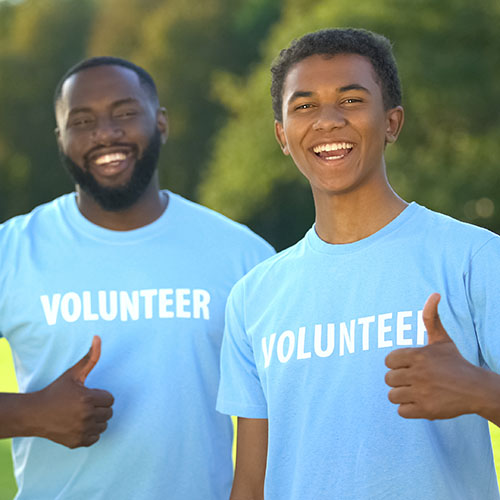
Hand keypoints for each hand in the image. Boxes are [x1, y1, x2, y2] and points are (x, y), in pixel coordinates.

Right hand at [33, 335, 113, 447]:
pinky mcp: (77, 442)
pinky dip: (90, 432)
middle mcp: (86, 416)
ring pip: (104, 425)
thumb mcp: (73, 373)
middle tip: (85, 404)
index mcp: (87, 398)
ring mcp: (82, 431)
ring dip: (97, 420)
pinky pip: (95, 437)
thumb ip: (90, 357)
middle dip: (100, 407)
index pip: (110, 399)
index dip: (101, 396)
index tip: (89, 395)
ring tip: (82, 414)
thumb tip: (98, 337)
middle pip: (109, 412)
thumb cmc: (56, 391)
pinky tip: (78, 424)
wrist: (35, 414)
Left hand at [384, 293, 481, 419]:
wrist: (476, 389)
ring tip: (416, 392)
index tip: (410, 366)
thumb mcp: (441, 339)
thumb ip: (431, 317)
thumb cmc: (454, 362)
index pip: (388, 361)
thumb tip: (434, 294)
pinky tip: (421, 402)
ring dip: (402, 395)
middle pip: (388, 379)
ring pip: (392, 395)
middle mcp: (417, 373)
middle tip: (414, 380)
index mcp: (417, 355)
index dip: (397, 365)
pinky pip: (401, 411)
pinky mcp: (426, 410)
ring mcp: (421, 392)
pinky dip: (408, 409)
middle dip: (399, 381)